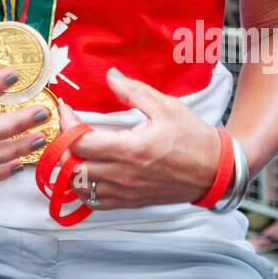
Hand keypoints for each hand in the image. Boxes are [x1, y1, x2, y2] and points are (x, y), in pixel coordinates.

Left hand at [55, 75, 221, 209]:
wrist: (215, 171)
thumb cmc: (192, 137)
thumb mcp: (165, 106)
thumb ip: (133, 91)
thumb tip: (110, 76)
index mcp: (130, 149)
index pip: (80, 142)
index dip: (66, 125)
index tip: (67, 110)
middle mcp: (124, 175)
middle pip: (72, 167)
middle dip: (62, 146)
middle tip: (68, 128)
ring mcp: (126, 192)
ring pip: (80, 188)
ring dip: (70, 169)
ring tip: (75, 150)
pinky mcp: (130, 202)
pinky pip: (95, 202)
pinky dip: (84, 188)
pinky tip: (88, 170)